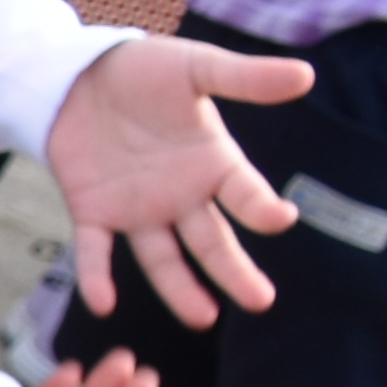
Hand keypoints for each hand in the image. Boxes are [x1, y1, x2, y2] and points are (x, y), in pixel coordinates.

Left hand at [45, 31, 315, 328]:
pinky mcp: (92, 211)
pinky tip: (103, 304)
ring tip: (200, 318)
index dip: (262, 207)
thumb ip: (245, 78)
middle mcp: (181, 196)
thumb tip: (306, 74)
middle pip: (212, 241)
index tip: (281, 219)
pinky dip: (96, 277)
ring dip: (180, 289)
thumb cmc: (146, 72)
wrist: (80, 74)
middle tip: (259, 301)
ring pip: (162, 258)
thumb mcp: (197, 68)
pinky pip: (94, 251)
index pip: (244, 194)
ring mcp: (137, 209)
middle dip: (234, 271)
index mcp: (212, 164)